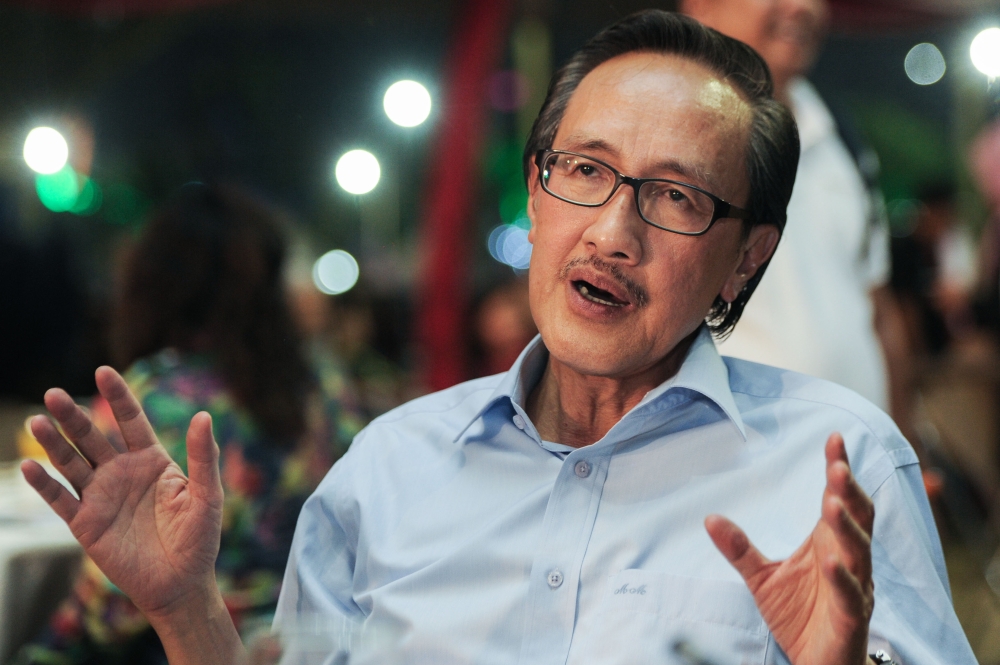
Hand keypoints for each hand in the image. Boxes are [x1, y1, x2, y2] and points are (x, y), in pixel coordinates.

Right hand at [20, 366, 223, 621]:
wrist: (180, 584)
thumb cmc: (199, 539)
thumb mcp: (207, 495)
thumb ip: (203, 457)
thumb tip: (204, 415)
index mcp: (152, 461)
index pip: (131, 420)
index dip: (118, 396)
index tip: (103, 370)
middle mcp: (122, 472)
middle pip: (93, 437)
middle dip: (74, 415)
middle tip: (54, 393)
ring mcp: (101, 496)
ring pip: (71, 463)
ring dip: (53, 443)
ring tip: (36, 420)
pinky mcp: (85, 523)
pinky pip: (60, 500)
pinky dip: (44, 484)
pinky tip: (29, 465)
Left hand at [705, 433, 873, 664]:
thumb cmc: (799, 617)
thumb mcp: (762, 579)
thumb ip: (739, 549)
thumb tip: (709, 518)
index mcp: (829, 544)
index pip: (839, 500)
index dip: (839, 469)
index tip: (834, 439)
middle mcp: (849, 561)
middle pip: (858, 519)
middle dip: (850, 491)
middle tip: (838, 466)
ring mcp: (855, 589)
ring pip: (859, 553)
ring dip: (846, 527)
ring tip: (831, 502)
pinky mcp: (852, 619)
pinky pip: (852, 596)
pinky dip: (842, 578)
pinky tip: (831, 560)